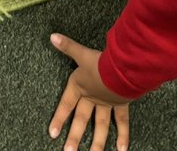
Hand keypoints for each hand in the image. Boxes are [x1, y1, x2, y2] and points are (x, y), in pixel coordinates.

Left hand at [49, 33, 130, 150]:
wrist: (122, 70)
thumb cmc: (101, 62)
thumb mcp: (82, 53)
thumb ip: (67, 46)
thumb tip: (52, 36)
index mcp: (80, 86)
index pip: (66, 105)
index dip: (59, 119)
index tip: (52, 134)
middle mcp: (92, 98)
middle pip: (82, 120)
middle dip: (75, 136)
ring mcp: (106, 103)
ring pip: (101, 126)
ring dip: (97, 143)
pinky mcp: (121, 104)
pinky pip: (121, 122)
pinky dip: (123, 136)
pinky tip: (122, 149)